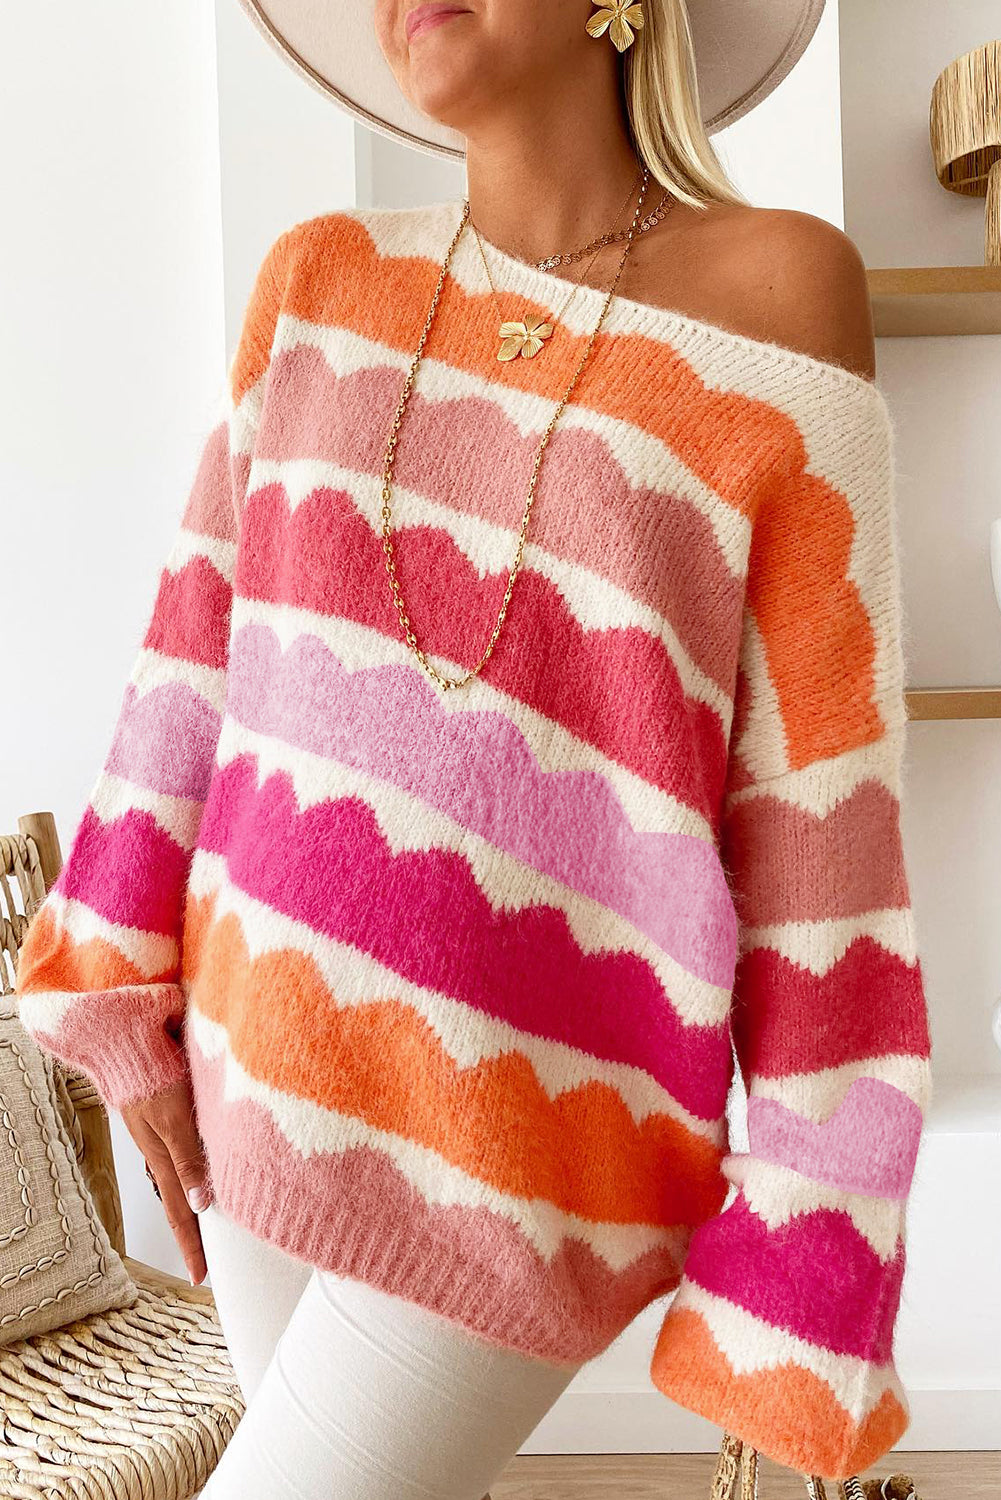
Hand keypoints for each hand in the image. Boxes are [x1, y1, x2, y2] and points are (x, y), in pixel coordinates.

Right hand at [121, 1074, 213, 1284]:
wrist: (129, 1046)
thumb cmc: (152, 1077)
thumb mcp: (175, 1120)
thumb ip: (189, 1159)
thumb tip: (201, 1204)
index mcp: (164, 1160)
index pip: (181, 1213)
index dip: (192, 1246)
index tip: (201, 1278)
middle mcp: (164, 1154)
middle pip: (181, 1205)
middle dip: (194, 1236)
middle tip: (207, 1264)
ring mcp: (164, 1138)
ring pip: (183, 1183)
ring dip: (196, 1209)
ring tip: (210, 1230)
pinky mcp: (168, 1121)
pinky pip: (184, 1160)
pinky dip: (195, 1179)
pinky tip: (206, 1179)